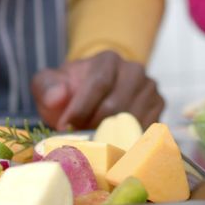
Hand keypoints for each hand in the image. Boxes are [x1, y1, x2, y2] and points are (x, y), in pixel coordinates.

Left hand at [31, 51, 163, 130]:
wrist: (91, 96)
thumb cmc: (69, 91)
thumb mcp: (49, 85)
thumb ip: (47, 87)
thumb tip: (59, 97)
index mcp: (108, 60)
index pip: (98, 84)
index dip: (80, 108)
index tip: (64, 127)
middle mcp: (134, 71)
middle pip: (115, 106)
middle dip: (92, 125)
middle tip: (76, 137)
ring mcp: (149, 90)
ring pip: (130, 121)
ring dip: (108, 135)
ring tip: (90, 140)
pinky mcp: (157, 109)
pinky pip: (144, 130)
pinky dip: (126, 141)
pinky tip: (110, 145)